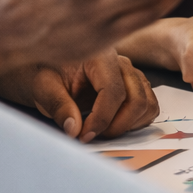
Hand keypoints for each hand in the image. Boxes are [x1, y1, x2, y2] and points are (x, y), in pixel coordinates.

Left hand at [0, 53, 160, 141]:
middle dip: (117, 125)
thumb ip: (58, 106)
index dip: (101, 118)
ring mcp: (131, 73)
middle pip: (136, 98)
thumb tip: (74, 130)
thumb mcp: (44, 87)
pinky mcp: (135, 85)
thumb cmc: (46, 73)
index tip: (84, 136)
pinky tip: (113, 124)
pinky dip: (137, 121)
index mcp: (101, 56)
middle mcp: (122, 62)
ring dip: (129, 124)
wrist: (51, 69)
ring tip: (102, 130)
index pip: (113, 91)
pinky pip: (149, 105)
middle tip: (92, 135)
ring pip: (147, 103)